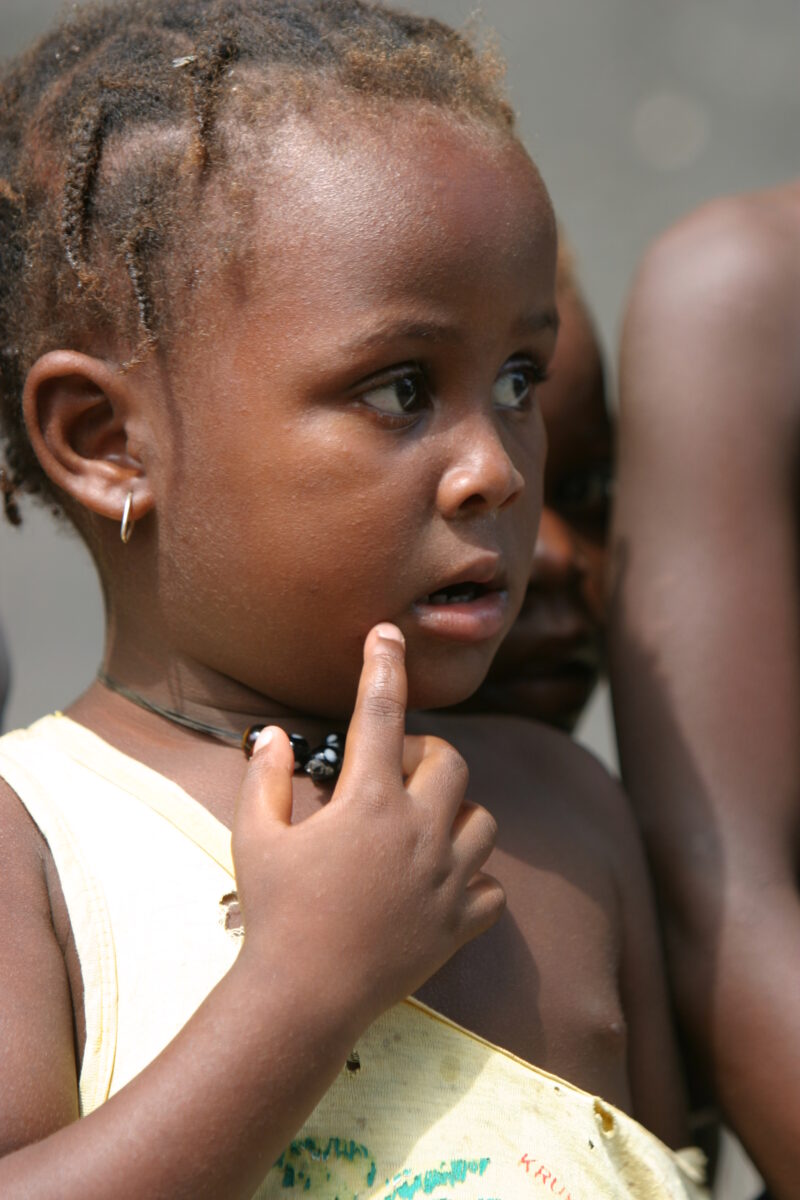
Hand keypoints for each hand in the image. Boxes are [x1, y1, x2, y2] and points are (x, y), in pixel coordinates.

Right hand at [232, 623, 504, 1027]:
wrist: (303, 1000)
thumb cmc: (275, 914)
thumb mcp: (255, 837)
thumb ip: (266, 777)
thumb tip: (272, 734)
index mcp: (369, 803)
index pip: (381, 711)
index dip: (383, 664)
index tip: (388, 634)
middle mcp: (420, 832)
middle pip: (451, 761)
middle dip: (425, 755)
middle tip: (391, 776)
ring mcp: (447, 879)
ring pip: (482, 819)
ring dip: (455, 813)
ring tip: (420, 831)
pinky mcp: (461, 923)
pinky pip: (492, 887)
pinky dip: (473, 880)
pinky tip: (439, 887)